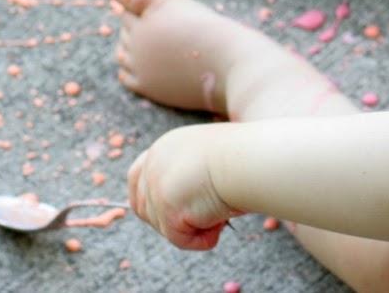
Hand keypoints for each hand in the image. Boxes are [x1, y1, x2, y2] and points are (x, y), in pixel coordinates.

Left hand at [127, 124, 244, 249]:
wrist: (251, 158)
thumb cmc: (245, 156)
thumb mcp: (210, 157)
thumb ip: (190, 174)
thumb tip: (189, 203)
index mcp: (164, 147)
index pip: (137, 177)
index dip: (148, 199)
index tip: (164, 215)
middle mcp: (154, 164)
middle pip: (144, 208)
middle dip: (170, 221)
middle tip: (203, 220)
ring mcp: (157, 186)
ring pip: (163, 227)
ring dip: (192, 228)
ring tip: (221, 214)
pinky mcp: (168, 210)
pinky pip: (180, 239)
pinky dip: (202, 240)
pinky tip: (221, 226)